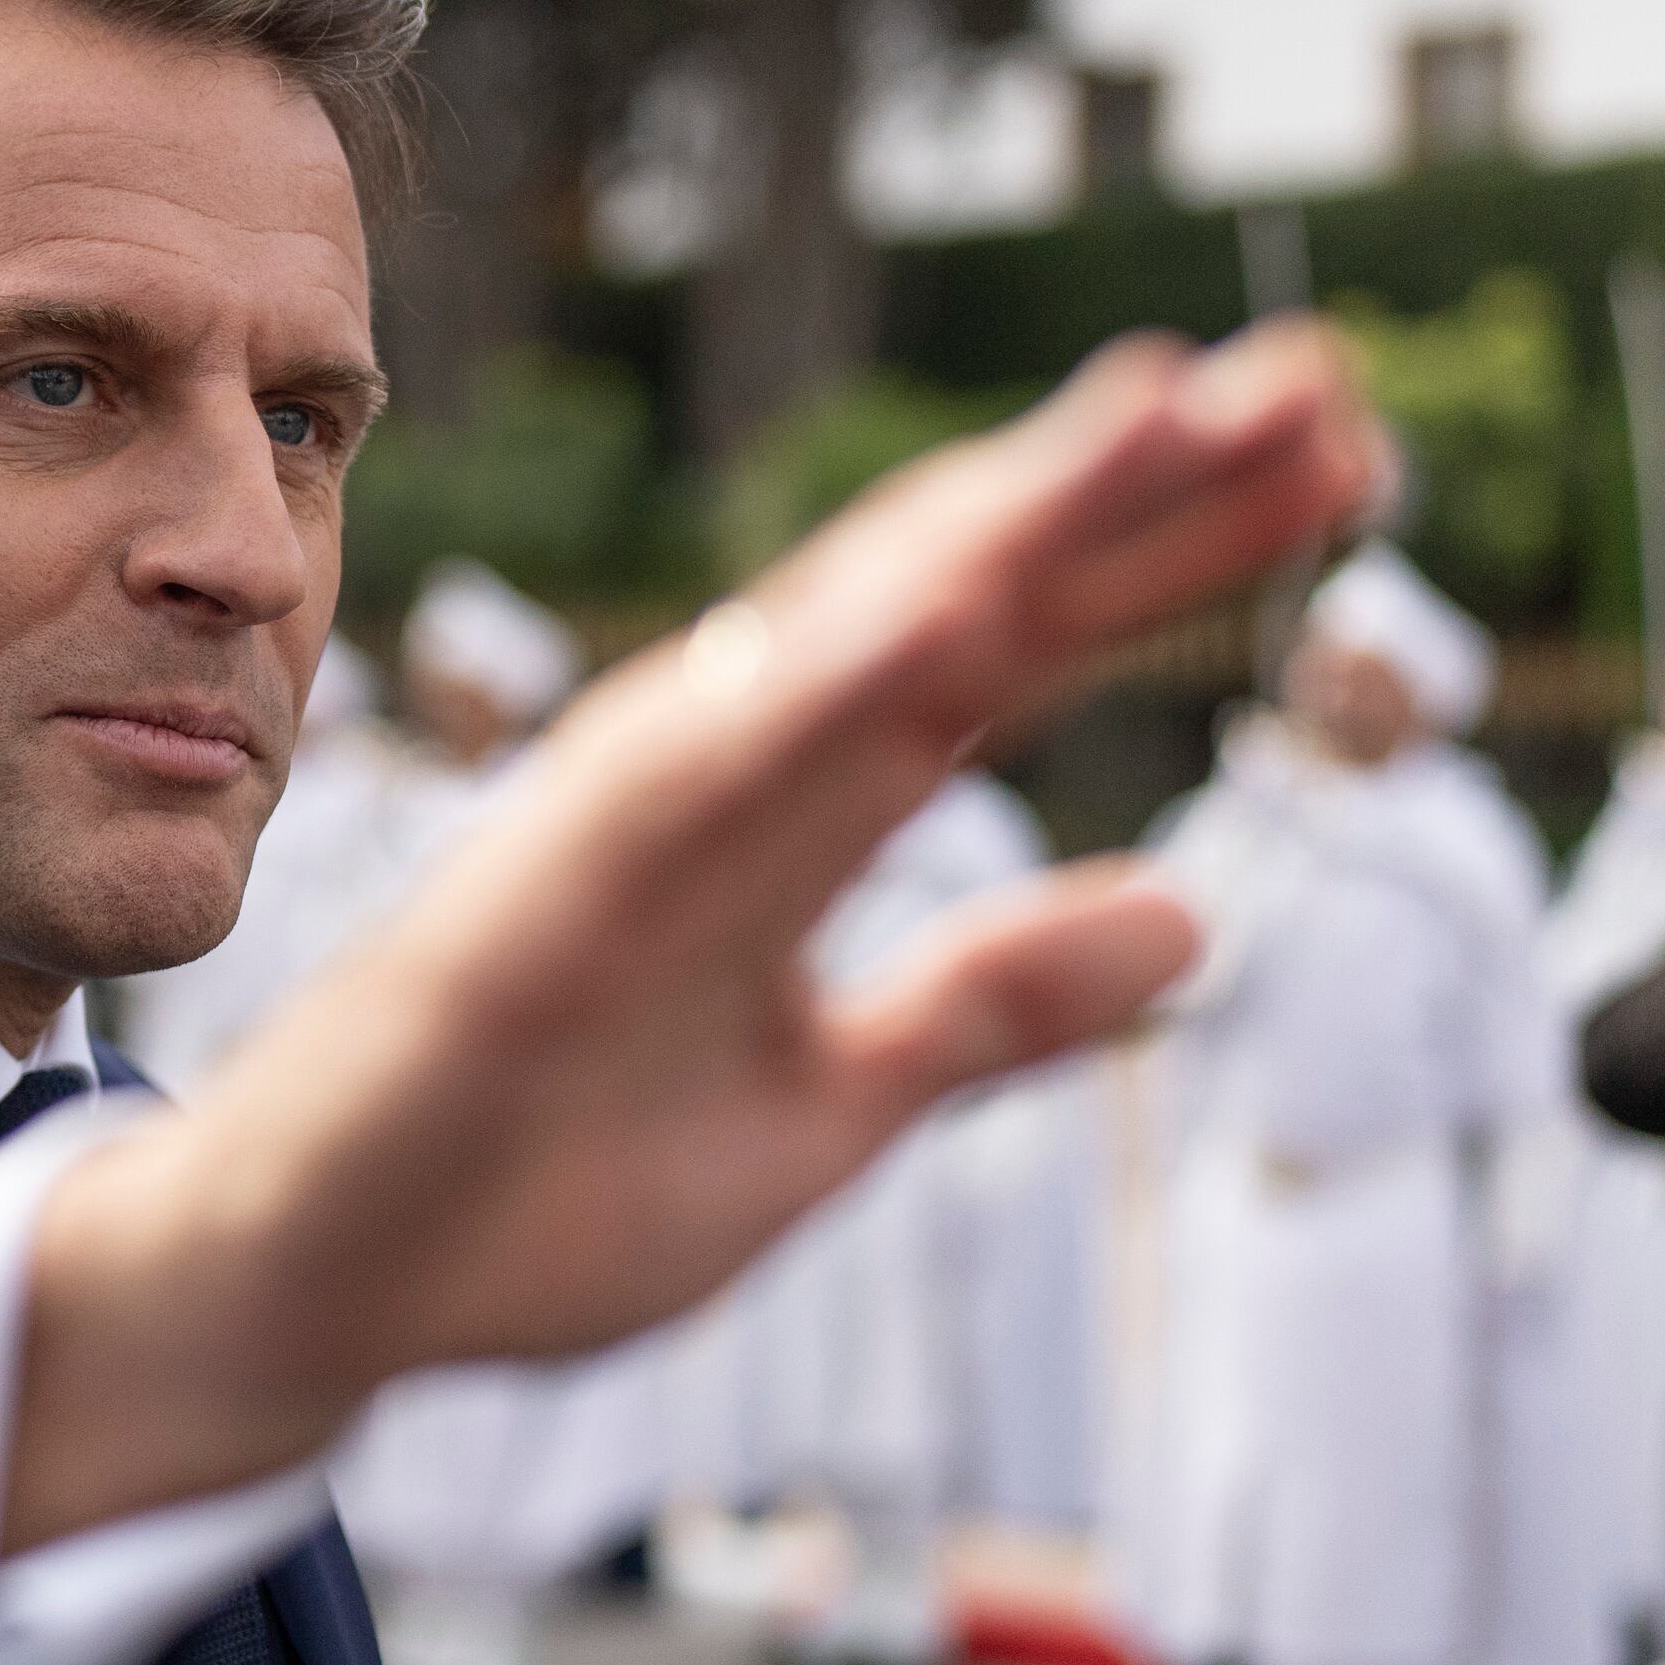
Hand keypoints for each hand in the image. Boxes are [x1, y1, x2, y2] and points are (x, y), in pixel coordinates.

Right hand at [10, 326, 1378, 1550]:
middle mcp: (725, 769)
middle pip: (960, 593)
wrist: (321, 1287)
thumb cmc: (539, 1184)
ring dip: (1007, 523)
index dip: (1174, 552)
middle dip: (1141, 488)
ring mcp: (630, 823)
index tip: (1342, 456)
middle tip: (1329, 378)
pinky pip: (695, 785)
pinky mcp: (540, 907)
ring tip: (1168, 416)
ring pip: (845, 641)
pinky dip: (816, 688)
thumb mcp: (825, 1114)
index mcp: (800, 808)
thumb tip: (1193, 913)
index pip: (1018, 648)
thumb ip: (985, 1007)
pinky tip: (943, 617)